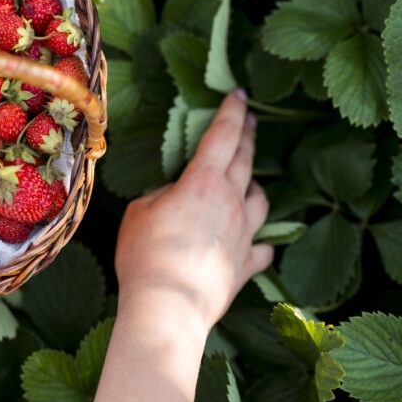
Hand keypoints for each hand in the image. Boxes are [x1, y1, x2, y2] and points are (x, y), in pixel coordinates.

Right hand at [114, 90, 272, 331]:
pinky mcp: (246, 265)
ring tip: (247, 182)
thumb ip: (162, 196)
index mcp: (203, 183)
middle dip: (248, 135)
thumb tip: (176, 197)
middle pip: (246, 160)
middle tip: (250, 119)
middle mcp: (231, 202)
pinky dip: (259, 240)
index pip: (223, 136)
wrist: (167, 307)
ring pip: (261, 200)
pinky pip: (262, 246)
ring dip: (254, 186)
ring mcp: (243, 235)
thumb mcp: (139, 212)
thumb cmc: (146, 256)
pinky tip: (254, 240)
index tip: (239, 93)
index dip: (231, 111)